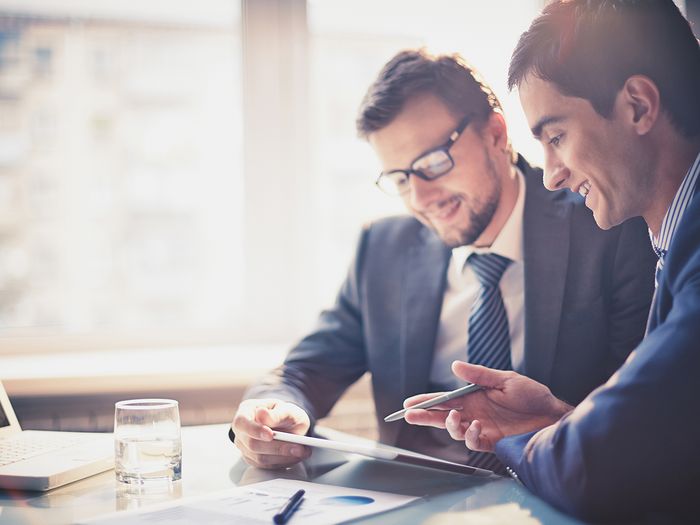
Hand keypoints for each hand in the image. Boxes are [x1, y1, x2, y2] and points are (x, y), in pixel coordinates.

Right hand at [231, 399, 311, 468]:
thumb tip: (262, 415)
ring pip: (260, 458)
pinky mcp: (253, 460)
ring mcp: (245, 447)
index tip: (270, 435)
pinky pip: (267, 466)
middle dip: (277, 447)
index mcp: (246, 411)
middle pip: (251, 444)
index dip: (254, 430)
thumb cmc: (285, 413)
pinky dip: (284, 462)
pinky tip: (296, 456)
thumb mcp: (286, 409)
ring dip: (283, 457)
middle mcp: (242, 431)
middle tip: (298, 447)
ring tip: (302, 451)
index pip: (241, 422)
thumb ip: (277, 413)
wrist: (289, 424)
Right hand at [404, 361, 572, 451]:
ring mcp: (482, 428)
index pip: (444, 399)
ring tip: (453, 418)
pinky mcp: (492, 441)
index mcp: (474, 396)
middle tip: (410, 415)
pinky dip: (470, 435)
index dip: (426, 401)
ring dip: (449, 425)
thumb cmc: (532, 395)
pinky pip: (473, 442)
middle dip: (425, 416)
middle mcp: (474, 413)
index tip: (409, 403)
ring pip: (455, 431)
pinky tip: (475, 427)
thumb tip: (454, 366)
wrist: (553, 416)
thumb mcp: (505, 379)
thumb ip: (479, 375)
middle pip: (442, 416)